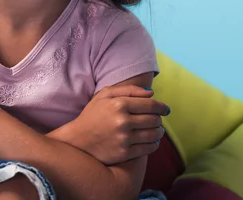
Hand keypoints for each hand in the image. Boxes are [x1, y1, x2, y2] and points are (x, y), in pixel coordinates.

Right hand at [49, 85, 168, 164]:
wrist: (77, 140)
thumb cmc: (92, 115)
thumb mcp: (104, 95)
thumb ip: (128, 90)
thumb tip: (152, 93)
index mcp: (119, 104)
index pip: (151, 104)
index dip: (162, 107)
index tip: (165, 109)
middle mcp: (122, 121)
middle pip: (154, 119)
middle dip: (159, 119)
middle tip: (157, 119)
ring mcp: (124, 139)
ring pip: (154, 134)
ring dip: (159, 131)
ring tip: (156, 130)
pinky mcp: (125, 153)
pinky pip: (149, 148)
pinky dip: (154, 143)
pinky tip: (151, 140)